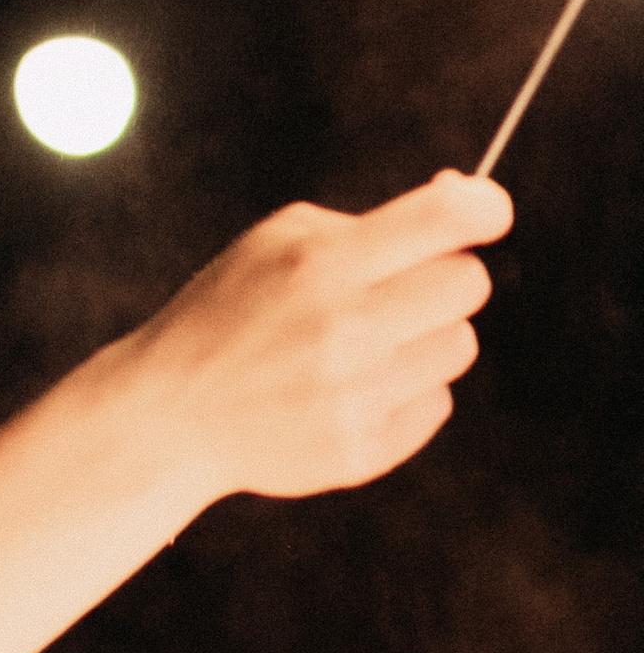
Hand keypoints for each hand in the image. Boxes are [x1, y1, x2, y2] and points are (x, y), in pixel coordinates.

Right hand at [116, 168, 510, 510]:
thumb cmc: (228, 313)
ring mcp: (356, 395)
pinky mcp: (363, 449)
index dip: (483, 208)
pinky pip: (437, 404)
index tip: (483, 214)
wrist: (169, 416)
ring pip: (459, 346)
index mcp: (320, 263)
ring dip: (424, 339)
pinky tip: (352, 391)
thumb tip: (462, 202)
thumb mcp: (273, 243)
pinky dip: (405, 393)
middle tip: (398, 290)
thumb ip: (364, 221)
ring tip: (365, 347)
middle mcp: (344, 328)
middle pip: (469, 284)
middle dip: (442, 278)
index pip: (446, 219)